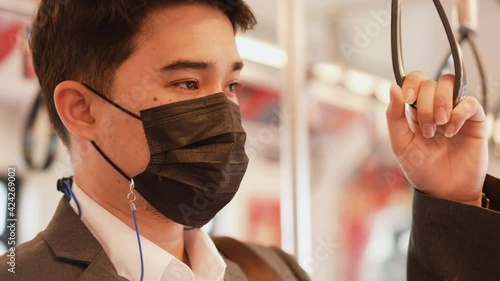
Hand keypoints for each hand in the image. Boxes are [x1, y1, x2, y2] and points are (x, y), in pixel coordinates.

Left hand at [386, 71, 487, 205]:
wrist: (444, 190)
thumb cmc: (421, 168)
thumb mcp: (400, 143)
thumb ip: (394, 116)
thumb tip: (392, 87)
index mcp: (415, 109)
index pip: (415, 80)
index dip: (411, 84)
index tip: (407, 100)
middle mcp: (435, 106)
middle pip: (430, 83)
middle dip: (425, 105)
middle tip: (426, 130)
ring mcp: (455, 111)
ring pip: (449, 85)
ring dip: (440, 105)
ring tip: (438, 129)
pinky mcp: (474, 120)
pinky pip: (469, 102)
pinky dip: (458, 114)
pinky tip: (451, 132)